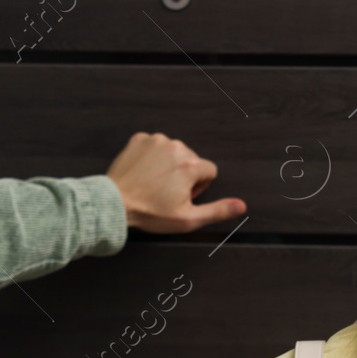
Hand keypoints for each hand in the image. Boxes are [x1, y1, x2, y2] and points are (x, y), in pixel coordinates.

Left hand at [105, 132, 245, 233]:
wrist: (114, 203)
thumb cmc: (150, 213)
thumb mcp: (187, 219)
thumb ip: (217, 210)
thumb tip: (242, 206)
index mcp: (191, 165)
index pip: (209, 171)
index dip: (199, 187)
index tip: (183, 197)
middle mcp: (176, 147)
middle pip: (191, 160)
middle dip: (184, 175)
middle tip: (166, 193)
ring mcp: (156, 140)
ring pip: (173, 152)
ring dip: (168, 165)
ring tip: (153, 183)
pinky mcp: (140, 139)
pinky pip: (154, 146)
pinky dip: (151, 157)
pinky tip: (143, 173)